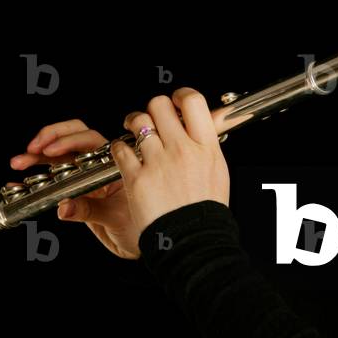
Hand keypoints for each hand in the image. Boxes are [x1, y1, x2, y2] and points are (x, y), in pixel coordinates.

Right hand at [10, 119, 141, 259]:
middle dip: (49, 139)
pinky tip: (18, 183)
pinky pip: (54, 181)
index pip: (89, 141)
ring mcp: (87, 178)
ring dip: (37, 157)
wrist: (151, 246)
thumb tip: (64, 207)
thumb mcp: (115, 219)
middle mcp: (100, 167)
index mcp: (115, 164)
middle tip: (32, 148)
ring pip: (60, 157)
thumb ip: (89, 211)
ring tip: (19, 162)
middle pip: (73, 138)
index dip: (68, 140)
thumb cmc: (143, 228)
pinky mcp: (77, 193)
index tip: (50, 150)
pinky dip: (36, 179)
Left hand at [111, 87, 229, 244]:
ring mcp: (159, 162)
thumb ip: (206, 146)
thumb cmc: (205, 212)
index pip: (193, 101)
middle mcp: (182, 149)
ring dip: (132, 123)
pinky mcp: (137, 178)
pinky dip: (118, 148)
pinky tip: (123, 153)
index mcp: (206, 147)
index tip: (175, 101)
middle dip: (152, 108)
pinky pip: (120, 149)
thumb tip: (199, 127)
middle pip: (160, 105)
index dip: (180, 95)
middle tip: (150, 117)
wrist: (192, 241)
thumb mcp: (218, 172)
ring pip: (138, 122)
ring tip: (132, 130)